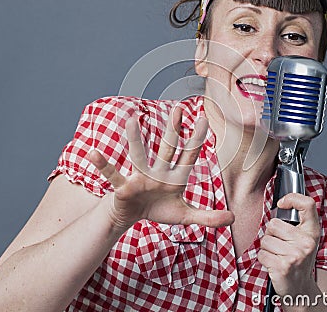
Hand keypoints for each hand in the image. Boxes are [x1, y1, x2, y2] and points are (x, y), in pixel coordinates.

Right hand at [89, 106, 233, 231]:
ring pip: (139, 156)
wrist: (134, 215)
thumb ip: (208, 216)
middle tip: (178, 108)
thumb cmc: (159, 210)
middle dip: (173, 130)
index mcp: (175, 177)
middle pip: (167, 149)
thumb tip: (233, 218)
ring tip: (132, 121)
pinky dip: (103, 165)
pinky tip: (93, 154)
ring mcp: (140, 177)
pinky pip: (113, 176)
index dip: (196, 139)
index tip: (204, 119)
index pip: (188, 155)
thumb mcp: (185, 215)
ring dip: (135, 139)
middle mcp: (159, 172)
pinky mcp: (124, 187)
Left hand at [258, 194, 320, 296]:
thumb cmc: (298, 260)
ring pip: (265, 239)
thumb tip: (279, 204)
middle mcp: (306, 242)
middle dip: (271, 234)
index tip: (282, 203)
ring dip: (267, 249)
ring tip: (279, 256)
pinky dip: (264, 259)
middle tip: (281, 246)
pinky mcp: (283, 266)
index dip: (292, 198)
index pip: (308, 204)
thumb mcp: (303, 240)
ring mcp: (296, 255)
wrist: (301, 290)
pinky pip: (261, 254)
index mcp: (312, 232)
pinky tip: (275, 265)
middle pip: (273, 223)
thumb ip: (295, 223)